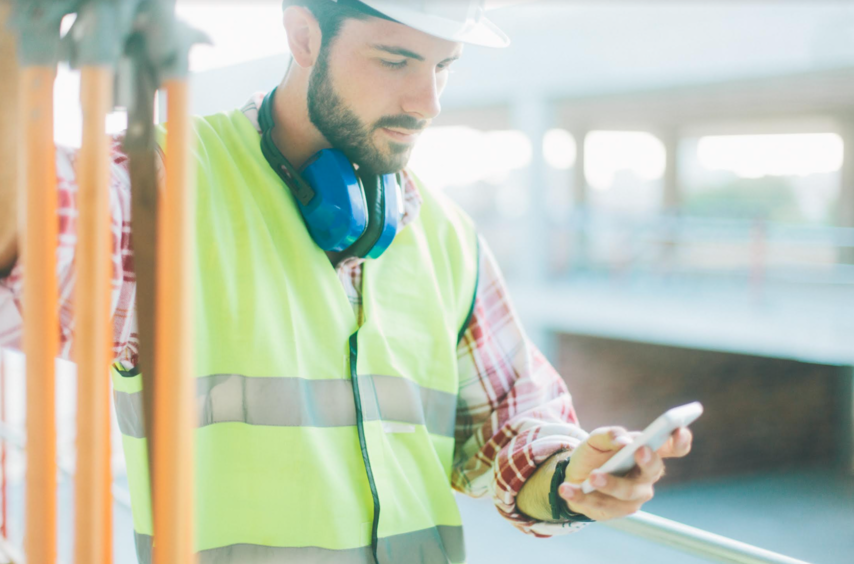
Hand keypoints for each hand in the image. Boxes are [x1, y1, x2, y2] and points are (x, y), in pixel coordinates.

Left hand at [559, 426, 692, 520]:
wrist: (573, 476)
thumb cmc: (594, 455)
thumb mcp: (596, 439)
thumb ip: (609, 435)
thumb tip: (624, 440)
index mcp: (648, 452)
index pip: (673, 447)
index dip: (680, 440)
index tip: (678, 429)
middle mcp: (646, 476)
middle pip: (653, 470)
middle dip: (647, 461)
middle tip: (638, 450)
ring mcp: (633, 496)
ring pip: (626, 492)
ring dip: (610, 483)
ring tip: (592, 476)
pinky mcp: (615, 511)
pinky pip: (599, 505)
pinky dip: (581, 496)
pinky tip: (567, 489)